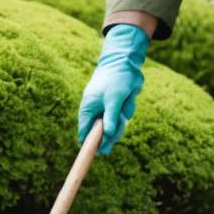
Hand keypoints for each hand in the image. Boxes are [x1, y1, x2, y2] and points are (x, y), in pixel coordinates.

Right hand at [78, 23, 149, 153]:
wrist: (125, 61)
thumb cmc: (115, 78)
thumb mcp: (113, 99)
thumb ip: (110, 119)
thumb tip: (107, 137)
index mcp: (87, 109)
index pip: (85, 133)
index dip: (91, 144)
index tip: (100, 152)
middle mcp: (96, 111)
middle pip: (103, 133)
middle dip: (114, 129)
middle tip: (120, 122)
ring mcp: (107, 109)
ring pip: (117, 125)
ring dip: (123, 116)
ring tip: (125, 101)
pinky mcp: (118, 106)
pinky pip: (124, 115)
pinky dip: (128, 108)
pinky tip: (128, 97)